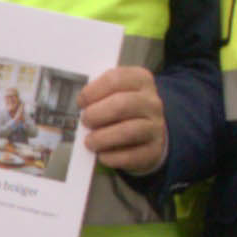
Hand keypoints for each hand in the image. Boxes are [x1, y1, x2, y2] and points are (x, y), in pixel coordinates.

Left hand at [78, 63, 166, 177]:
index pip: (115, 79)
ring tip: (90, 141)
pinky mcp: (154, 150)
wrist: (149, 133)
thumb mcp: (116, 93)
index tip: (81, 102)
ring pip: (128, 131)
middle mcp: (152, 102)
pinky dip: (112, 157)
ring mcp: (156, 126)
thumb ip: (100, 94)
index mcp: (141, 80)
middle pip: (122, 104)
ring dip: (102, 138)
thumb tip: (80, 105)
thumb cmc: (124, 110)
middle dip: (97, 114)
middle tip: (85, 121)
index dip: (93, 91)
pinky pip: (131, 155)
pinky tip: (102, 155)